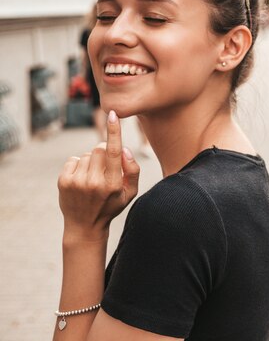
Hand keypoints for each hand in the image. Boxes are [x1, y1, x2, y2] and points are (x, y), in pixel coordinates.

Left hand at [58, 110, 139, 240]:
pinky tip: (81, 179)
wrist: (85, 226)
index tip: (113, 115)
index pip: (115, 152)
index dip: (114, 131)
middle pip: (99, 149)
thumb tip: (124, 149)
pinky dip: (79, 166)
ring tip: (92, 178)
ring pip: (87, 155)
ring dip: (91, 162)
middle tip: (105, 168)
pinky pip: (74, 159)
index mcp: (114, 184)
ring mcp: (77, 182)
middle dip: (104, 153)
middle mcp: (95, 182)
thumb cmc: (112, 205)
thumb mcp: (130, 192)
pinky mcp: (64, 181)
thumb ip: (133, 170)